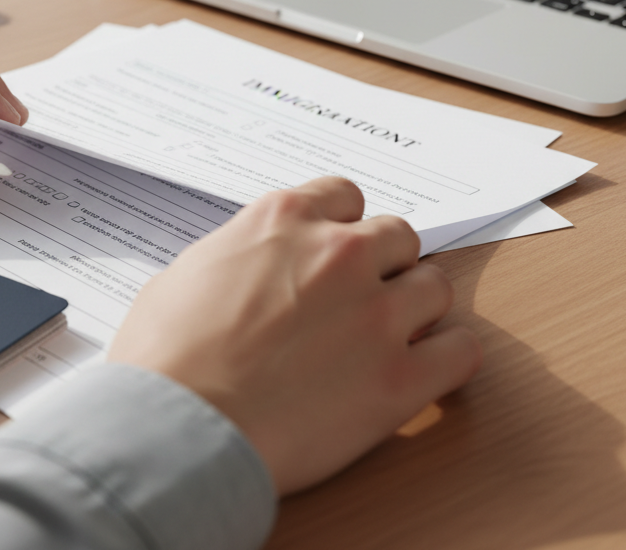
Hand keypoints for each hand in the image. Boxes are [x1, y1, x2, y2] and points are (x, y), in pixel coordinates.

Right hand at [109, 176, 481, 494]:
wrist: (177, 427)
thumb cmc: (165, 357)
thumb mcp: (186, 273)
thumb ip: (237, 257)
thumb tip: (248, 271)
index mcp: (283, 220)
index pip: (345, 196)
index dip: (344, 227)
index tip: (339, 252)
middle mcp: (337, 253)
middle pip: (398, 237)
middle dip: (385, 265)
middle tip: (363, 299)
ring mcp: (374, 313)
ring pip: (435, 287)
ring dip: (416, 308)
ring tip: (391, 338)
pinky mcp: (400, 378)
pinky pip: (460, 351)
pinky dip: (447, 358)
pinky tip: (425, 371)